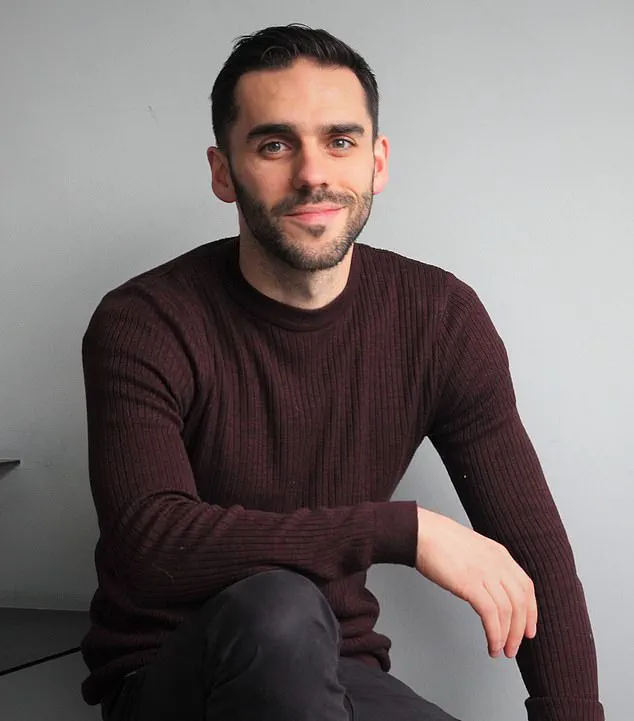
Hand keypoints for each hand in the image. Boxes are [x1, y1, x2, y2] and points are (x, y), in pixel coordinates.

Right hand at [416, 506, 537, 658]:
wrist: (422, 532)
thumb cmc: (440, 541)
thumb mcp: (474, 549)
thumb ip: (487, 566)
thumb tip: (491, 589)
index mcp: (500, 554)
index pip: (526, 587)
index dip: (531, 612)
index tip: (528, 630)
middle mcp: (497, 564)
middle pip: (521, 603)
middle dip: (520, 630)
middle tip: (513, 648)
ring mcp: (485, 573)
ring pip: (508, 612)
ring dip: (507, 636)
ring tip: (500, 650)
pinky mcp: (470, 584)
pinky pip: (490, 615)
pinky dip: (494, 633)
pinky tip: (491, 644)